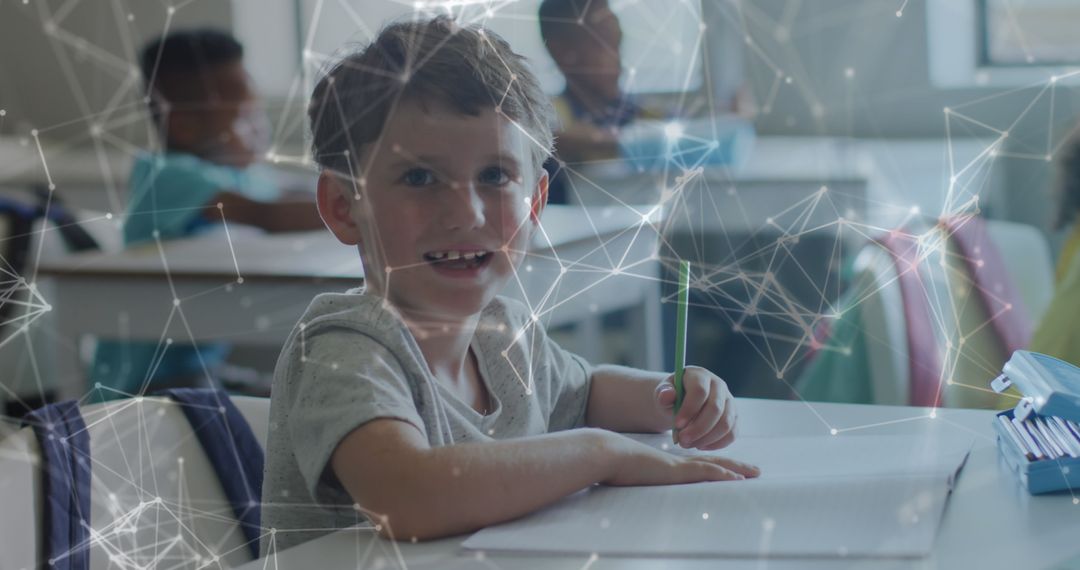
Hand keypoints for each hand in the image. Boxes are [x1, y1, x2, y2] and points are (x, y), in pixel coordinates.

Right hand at [598, 431, 757, 485]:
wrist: (608, 453)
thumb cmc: (616, 463)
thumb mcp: (633, 469)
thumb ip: (642, 472)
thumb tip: (641, 476)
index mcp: (670, 464)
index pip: (700, 464)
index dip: (718, 466)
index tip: (734, 471)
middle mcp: (678, 462)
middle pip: (713, 462)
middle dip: (735, 467)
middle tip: (755, 471)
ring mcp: (678, 465)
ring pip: (713, 465)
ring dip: (735, 470)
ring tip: (753, 474)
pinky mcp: (675, 470)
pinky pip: (704, 472)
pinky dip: (721, 475)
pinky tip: (735, 479)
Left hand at [655, 366, 736, 449]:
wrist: (683, 402)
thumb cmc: (673, 397)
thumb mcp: (663, 393)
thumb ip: (663, 394)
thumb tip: (666, 396)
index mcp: (700, 375)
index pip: (700, 391)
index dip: (689, 409)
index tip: (677, 425)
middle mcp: (719, 385)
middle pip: (715, 409)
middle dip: (698, 428)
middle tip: (682, 441)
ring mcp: (729, 401)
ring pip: (726, 423)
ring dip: (707, 438)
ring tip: (688, 444)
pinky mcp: (734, 417)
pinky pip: (732, 433)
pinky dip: (717, 444)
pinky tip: (700, 446)